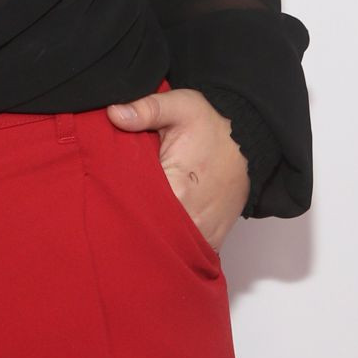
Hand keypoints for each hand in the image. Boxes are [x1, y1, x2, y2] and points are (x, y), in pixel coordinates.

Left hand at [106, 87, 249, 251]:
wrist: (249, 140)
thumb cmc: (213, 124)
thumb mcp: (179, 106)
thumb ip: (146, 109)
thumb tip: (114, 113)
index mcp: (176, 187)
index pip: (133, 206)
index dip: (116, 200)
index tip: (108, 193)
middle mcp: (190, 217)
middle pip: (147, 229)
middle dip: (132, 218)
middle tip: (118, 205)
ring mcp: (203, 232)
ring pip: (166, 244)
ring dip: (152, 233)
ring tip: (140, 217)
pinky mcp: (212, 238)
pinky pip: (186, 251)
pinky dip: (173, 243)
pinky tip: (162, 227)